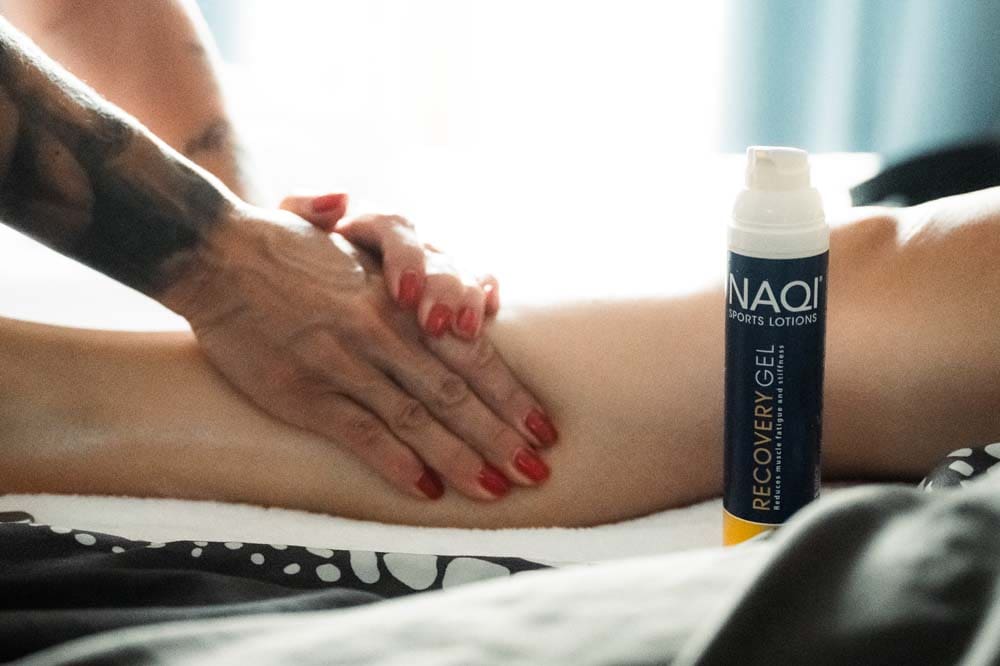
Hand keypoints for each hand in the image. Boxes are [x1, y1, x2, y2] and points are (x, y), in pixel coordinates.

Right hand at [164, 203, 556, 502]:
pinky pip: (361, 435)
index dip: (511, 394)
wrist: (216, 255)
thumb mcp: (357, 243)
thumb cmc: (290, 248)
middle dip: (501, 435)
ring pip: (417, 419)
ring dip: (461, 458)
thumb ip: (406, 259)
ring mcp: (343, 364)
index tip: (544, 428)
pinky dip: (398, 465)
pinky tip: (428, 490)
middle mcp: (382, 332)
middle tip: (536, 472)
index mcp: (401, 300)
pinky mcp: (303, 394)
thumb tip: (473, 277)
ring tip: (496, 489)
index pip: (472, 354)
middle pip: (455, 392)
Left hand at [279, 193, 499, 339]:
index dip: (405, 258)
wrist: (290, 282)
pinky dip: (485, 298)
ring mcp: (432, 265)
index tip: (403, 294)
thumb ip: (304, 208)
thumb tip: (339, 199)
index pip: (394, 228)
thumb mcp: (283, 231)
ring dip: (466, 300)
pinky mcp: (450, 291)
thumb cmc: (286, 262)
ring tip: (466, 331)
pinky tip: (487, 319)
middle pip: (435, 253)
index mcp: (368, 225)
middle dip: (441, 288)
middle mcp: (407, 242)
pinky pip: (479, 285)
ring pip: (460, 271)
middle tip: (436, 323)